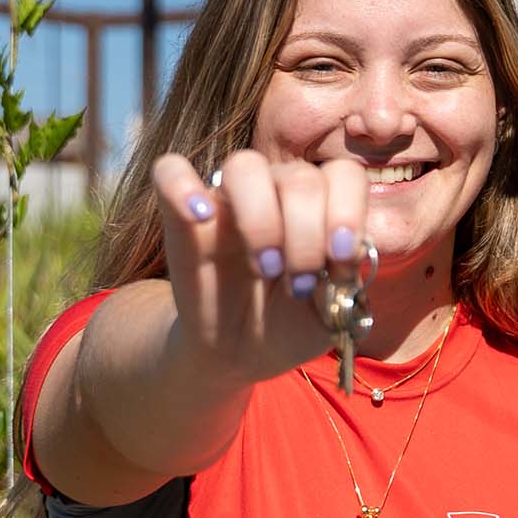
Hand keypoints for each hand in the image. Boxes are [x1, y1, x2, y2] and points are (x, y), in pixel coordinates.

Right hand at [150, 148, 371, 386]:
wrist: (241, 351)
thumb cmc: (292, 323)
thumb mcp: (330, 314)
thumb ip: (341, 281)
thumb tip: (343, 254)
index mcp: (322, 205)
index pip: (343, 174)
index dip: (348, 212)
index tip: (340, 260)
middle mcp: (278, 191)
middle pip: (300, 177)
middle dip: (306, 234)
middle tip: (298, 282)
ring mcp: (229, 199)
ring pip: (245, 166)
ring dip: (261, 219)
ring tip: (264, 266)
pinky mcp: (182, 216)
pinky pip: (169, 171)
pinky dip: (181, 185)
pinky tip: (200, 216)